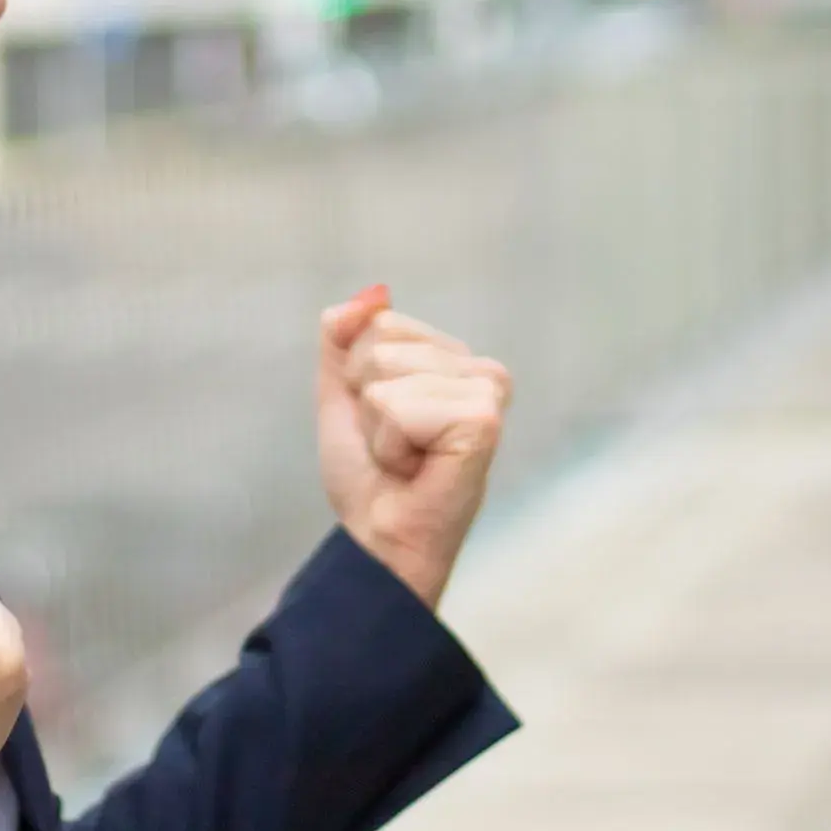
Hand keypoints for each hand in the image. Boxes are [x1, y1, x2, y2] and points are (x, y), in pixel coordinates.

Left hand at [317, 288, 511, 608]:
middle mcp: (481, 370)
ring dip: (378, 428)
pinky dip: (391, 445)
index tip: (384, 423)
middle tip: (394, 447)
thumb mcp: (344, 394)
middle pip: (381, 344)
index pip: (383, 324)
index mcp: (455, 358)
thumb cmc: (370, 476)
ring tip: (407, 460)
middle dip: (366, 401)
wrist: (380, 537)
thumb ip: (345, 338)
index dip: (359, 378)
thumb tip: (372, 293)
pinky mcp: (481, 420)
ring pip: (386, 374)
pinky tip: (418, 468)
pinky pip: (399, 407)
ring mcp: (487, 393)